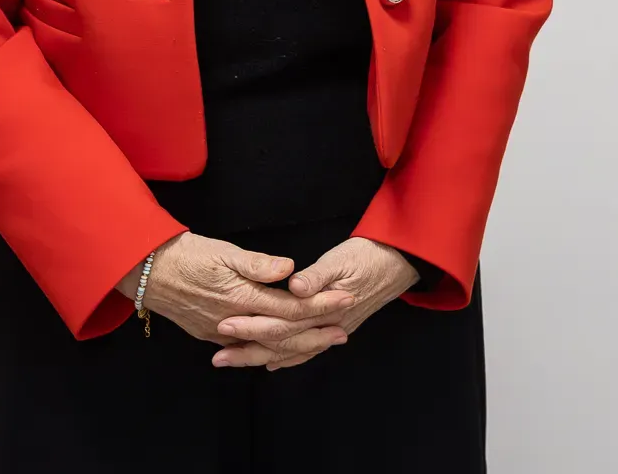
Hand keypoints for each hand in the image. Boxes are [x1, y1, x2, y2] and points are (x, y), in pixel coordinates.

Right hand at [117, 232, 353, 356]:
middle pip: (282, 334)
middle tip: (343, 333)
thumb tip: (288, 269)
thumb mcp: (223, 251)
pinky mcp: (209, 334)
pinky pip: (246, 348)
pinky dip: (267, 351)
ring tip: (321, 342)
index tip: (345, 300)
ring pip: (265, 346)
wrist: (147, 272)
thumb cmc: (188, 254)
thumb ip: (257, 263)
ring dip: (295, 346)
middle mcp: (233, 321)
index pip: (289, 307)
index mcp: (241, 297)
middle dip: (315, 334)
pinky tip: (281, 352)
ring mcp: (220, 332)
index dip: (319, 305)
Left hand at [209, 237, 421, 370]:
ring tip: (233, 362)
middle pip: (283, 344)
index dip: (253, 326)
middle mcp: (327, 327)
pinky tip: (272, 363)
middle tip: (218, 356)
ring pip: (293, 352)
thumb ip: (318, 274)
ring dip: (261, 358)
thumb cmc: (370, 255)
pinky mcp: (335, 328)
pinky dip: (288, 359)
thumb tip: (294, 286)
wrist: (400, 262)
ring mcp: (332, 331)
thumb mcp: (343, 257)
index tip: (225, 325)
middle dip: (249, 350)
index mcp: (325, 309)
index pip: (283, 323)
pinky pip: (307, 351)